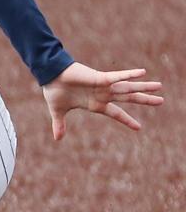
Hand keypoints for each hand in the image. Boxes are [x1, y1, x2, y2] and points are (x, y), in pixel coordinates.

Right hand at [41, 61, 163, 140]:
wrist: (49, 76)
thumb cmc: (54, 91)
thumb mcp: (58, 111)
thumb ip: (60, 124)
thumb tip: (57, 138)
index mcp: (95, 104)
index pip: (116, 114)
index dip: (127, 120)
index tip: (139, 127)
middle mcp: (103, 95)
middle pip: (128, 98)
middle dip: (144, 100)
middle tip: (161, 101)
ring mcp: (103, 86)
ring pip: (127, 88)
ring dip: (143, 87)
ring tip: (160, 87)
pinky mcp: (99, 78)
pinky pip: (116, 76)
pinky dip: (128, 75)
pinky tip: (142, 73)